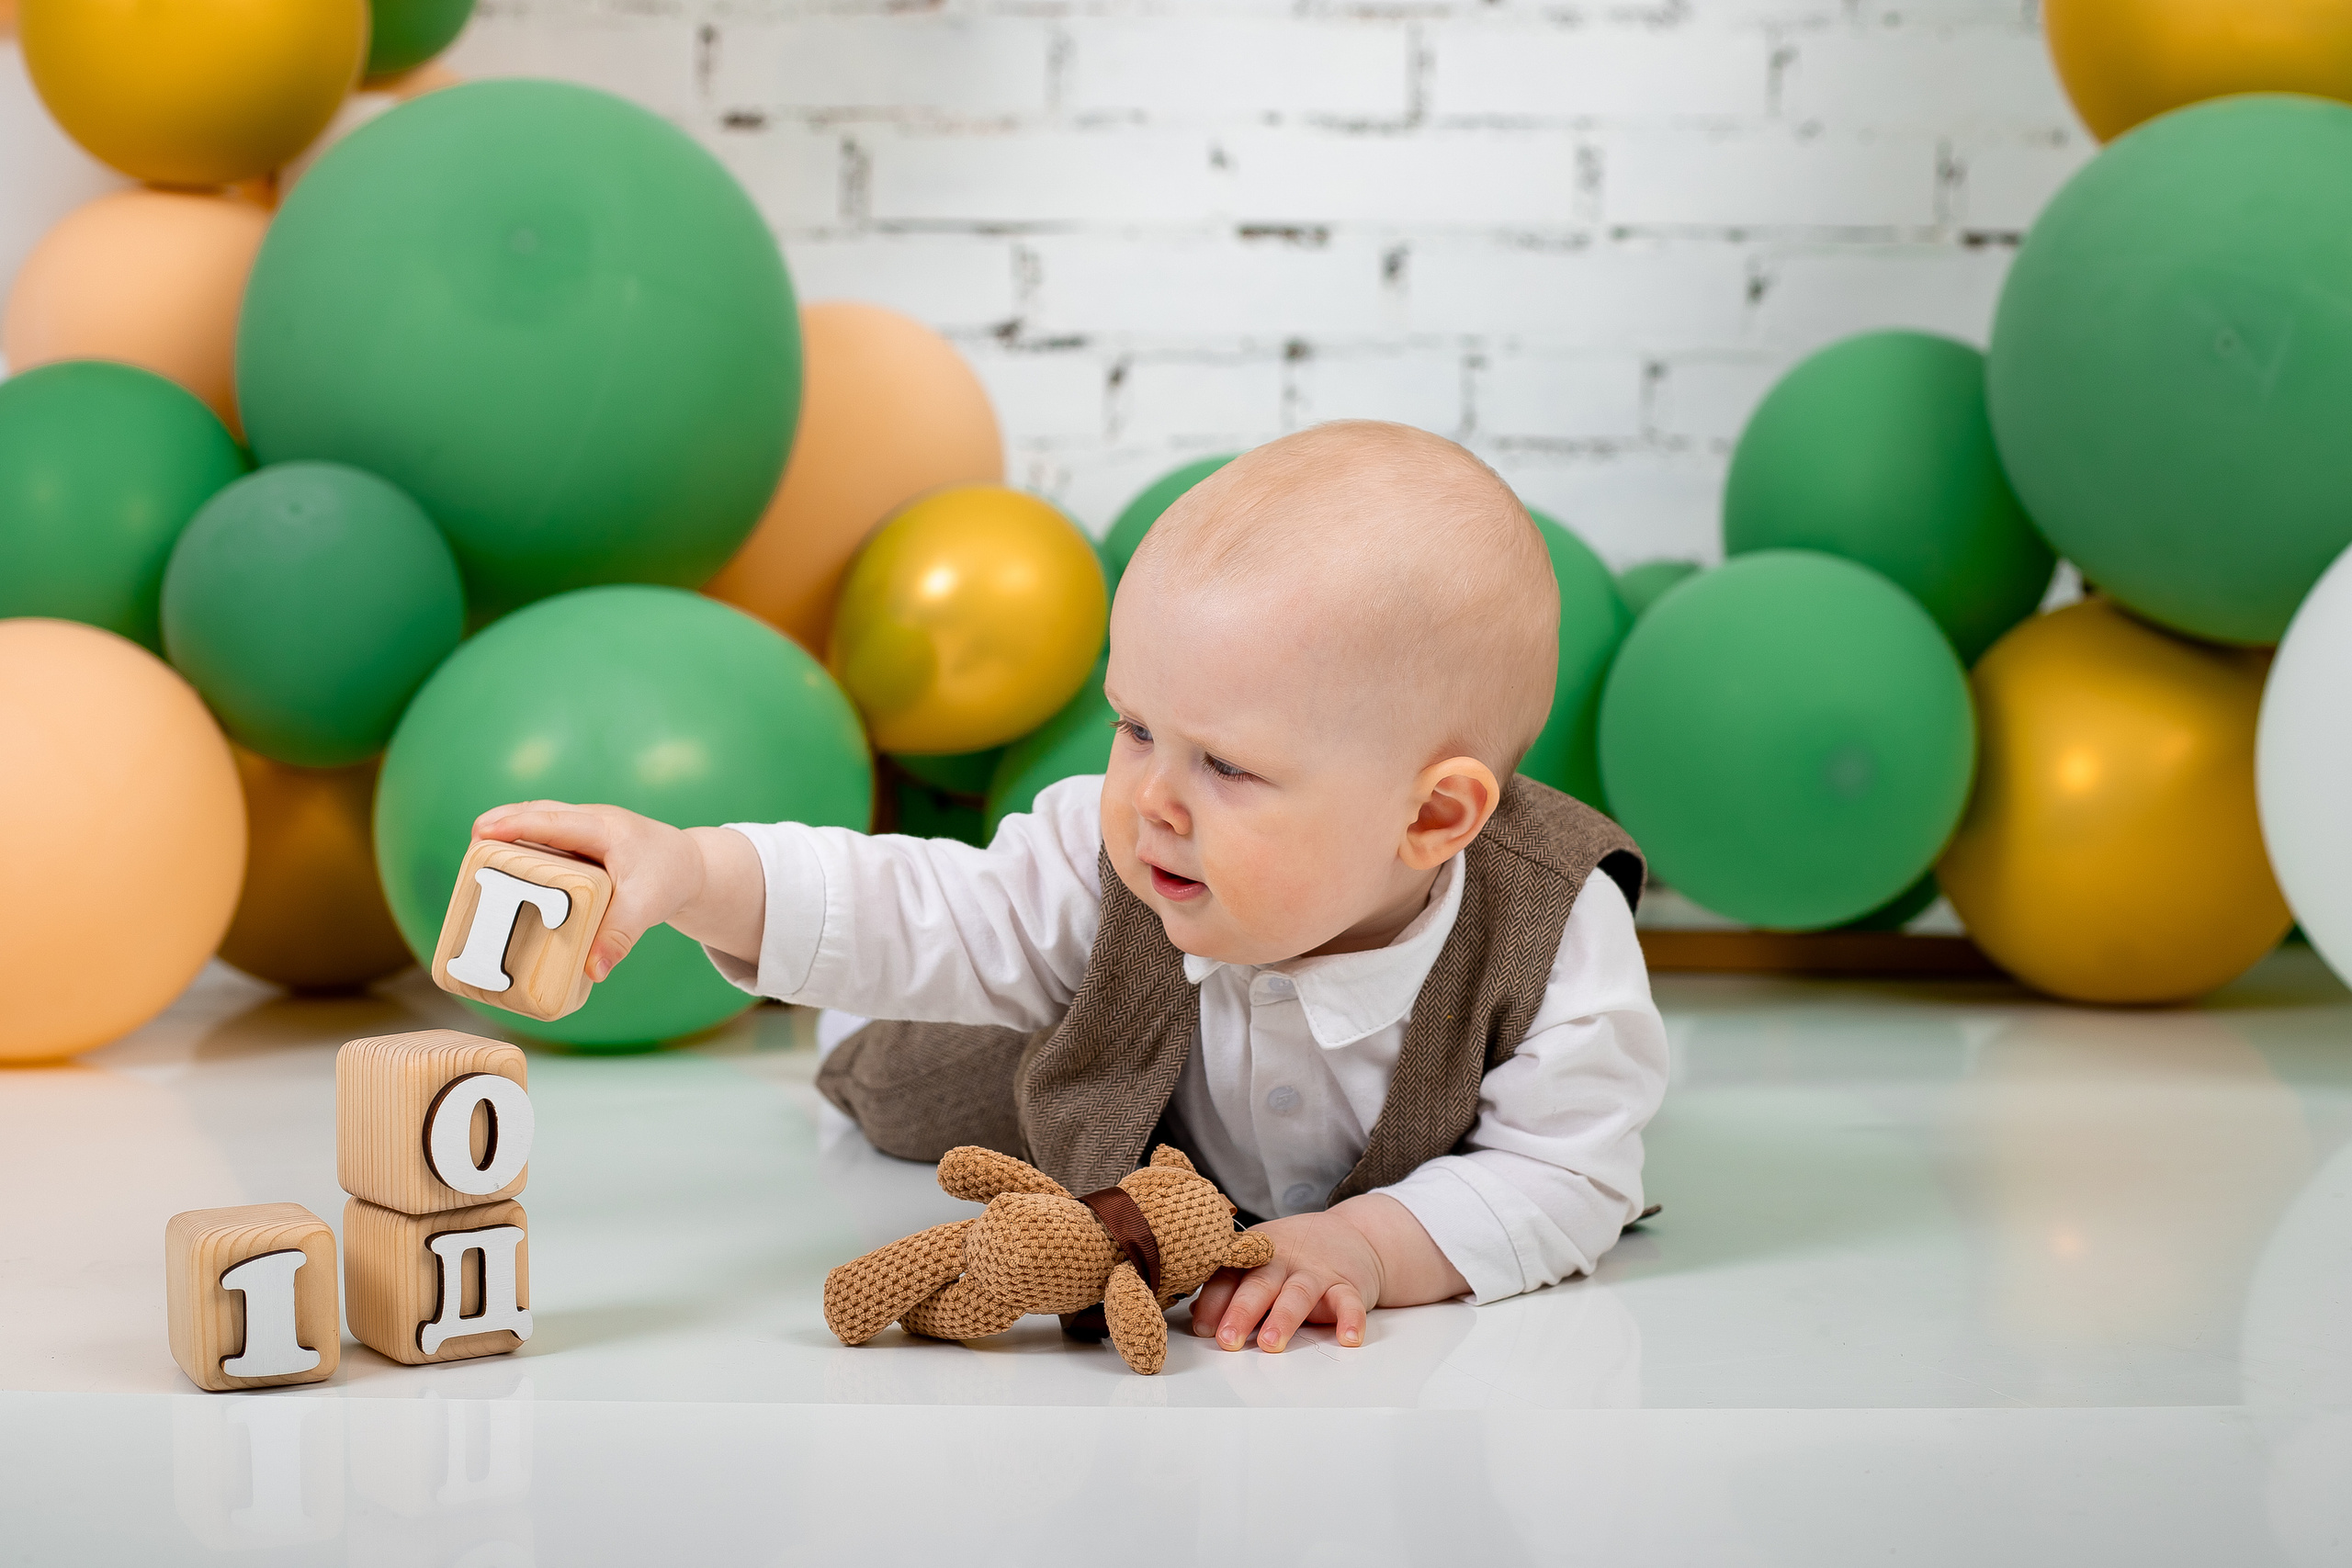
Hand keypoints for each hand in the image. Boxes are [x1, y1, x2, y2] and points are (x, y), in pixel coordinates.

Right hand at [471, 801, 765, 979]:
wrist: (687, 867)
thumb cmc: (666, 879)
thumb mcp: (648, 908)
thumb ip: (619, 937)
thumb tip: (593, 972)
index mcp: (605, 829)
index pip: (555, 821)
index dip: (518, 824)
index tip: (483, 831)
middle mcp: (591, 821)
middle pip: (539, 812)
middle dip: (503, 822)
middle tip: (472, 843)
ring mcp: (584, 828)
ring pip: (539, 821)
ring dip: (508, 832)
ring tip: (476, 858)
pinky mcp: (579, 842)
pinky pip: (544, 836)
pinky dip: (521, 844)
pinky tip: (501, 868)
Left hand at [1187, 1194, 1468, 1353]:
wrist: (1354, 1234)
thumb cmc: (1294, 1255)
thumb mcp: (1258, 1261)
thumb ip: (1229, 1286)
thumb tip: (1196, 1317)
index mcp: (1254, 1255)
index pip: (1228, 1276)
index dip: (1213, 1301)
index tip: (1201, 1329)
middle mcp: (1283, 1261)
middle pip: (1259, 1284)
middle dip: (1242, 1311)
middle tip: (1227, 1340)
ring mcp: (1316, 1272)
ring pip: (1298, 1293)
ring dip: (1284, 1318)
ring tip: (1271, 1343)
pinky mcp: (1348, 1284)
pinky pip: (1349, 1302)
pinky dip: (1350, 1319)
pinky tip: (1347, 1339)